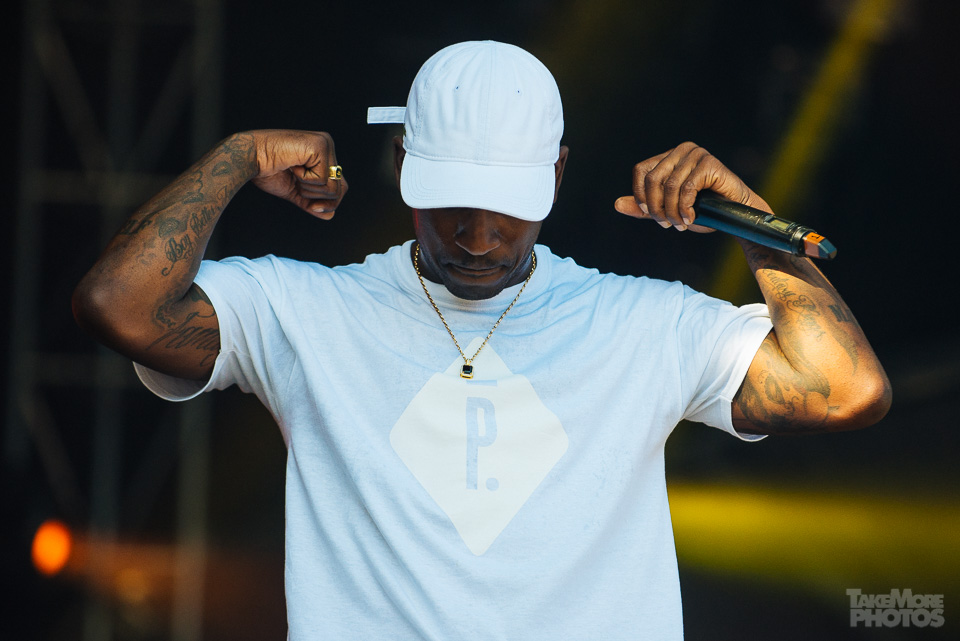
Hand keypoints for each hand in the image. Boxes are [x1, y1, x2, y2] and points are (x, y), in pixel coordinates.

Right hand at [250, 130, 347, 218]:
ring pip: (333, 186)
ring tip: (293, 172)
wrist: (250, 158)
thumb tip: (330, 215)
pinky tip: (293, 165)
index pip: (339, 185)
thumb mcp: (294, 190)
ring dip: (308, 187)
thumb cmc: (267, 170)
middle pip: (340, 188)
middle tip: (297, 183)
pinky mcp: (319, 146)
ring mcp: (325, 143)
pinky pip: (323, 178)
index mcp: (322, 154)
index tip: (313, 207)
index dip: (328, 202)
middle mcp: (327, 145)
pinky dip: (305, 179)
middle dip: (318, 197)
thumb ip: (311, 201)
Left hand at [614, 141, 769, 231]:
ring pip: (669, 186)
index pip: (641, 171)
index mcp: (668, 157)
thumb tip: (616, 204)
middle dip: (657, 208)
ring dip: (672, 211)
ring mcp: (696, 154)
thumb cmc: (704, 211)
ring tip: (681, 224)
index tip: (653, 216)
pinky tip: (691, 218)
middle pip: (652, 180)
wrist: (735, 215)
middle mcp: (681, 151)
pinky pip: (687, 188)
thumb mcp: (667, 210)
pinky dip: (685, 207)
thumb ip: (644, 208)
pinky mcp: (710, 163)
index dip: (641, 196)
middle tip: (667, 224)